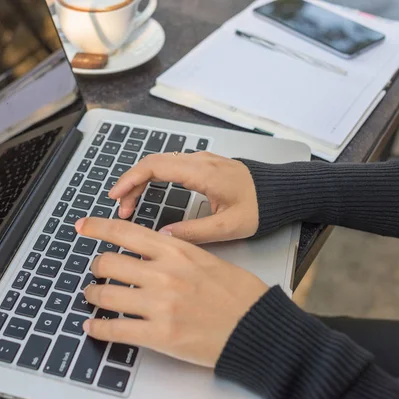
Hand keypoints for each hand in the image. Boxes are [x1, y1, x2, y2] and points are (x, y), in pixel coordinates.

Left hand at [75, 217, 267, 366]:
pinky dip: (98, 328)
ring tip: (93, 297)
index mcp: (176, 252)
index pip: (126, 232)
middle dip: (96, 267)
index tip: (82, 226)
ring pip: (105, 295)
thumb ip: (175, 253)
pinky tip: (93, 327)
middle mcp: (164, 274)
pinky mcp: (160, 335)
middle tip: (96, 272)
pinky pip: (115, 330)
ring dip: (93, 295)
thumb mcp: (207, 260)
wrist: (257, 328)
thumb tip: (150, 248)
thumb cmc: (239, 295)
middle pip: (108, 263)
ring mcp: (160, 305)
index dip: (98, 227)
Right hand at [109, 152, 258, 243]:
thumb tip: (163, 238)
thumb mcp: (228, 226)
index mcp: (202, 172)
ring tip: (130, 205)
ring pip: (160, 164)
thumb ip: (194, 232)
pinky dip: (153, 179)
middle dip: (131, 184)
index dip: (131, 180)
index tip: (116, 196)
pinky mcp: (203, 165)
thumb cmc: (261, 207)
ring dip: (141, 182)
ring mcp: (201, 160)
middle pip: (152, 163)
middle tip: (120, 209)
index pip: (155, 167)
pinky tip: (148, 194)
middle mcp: (199, 161)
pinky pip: (170, 166)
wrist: (283, 190)